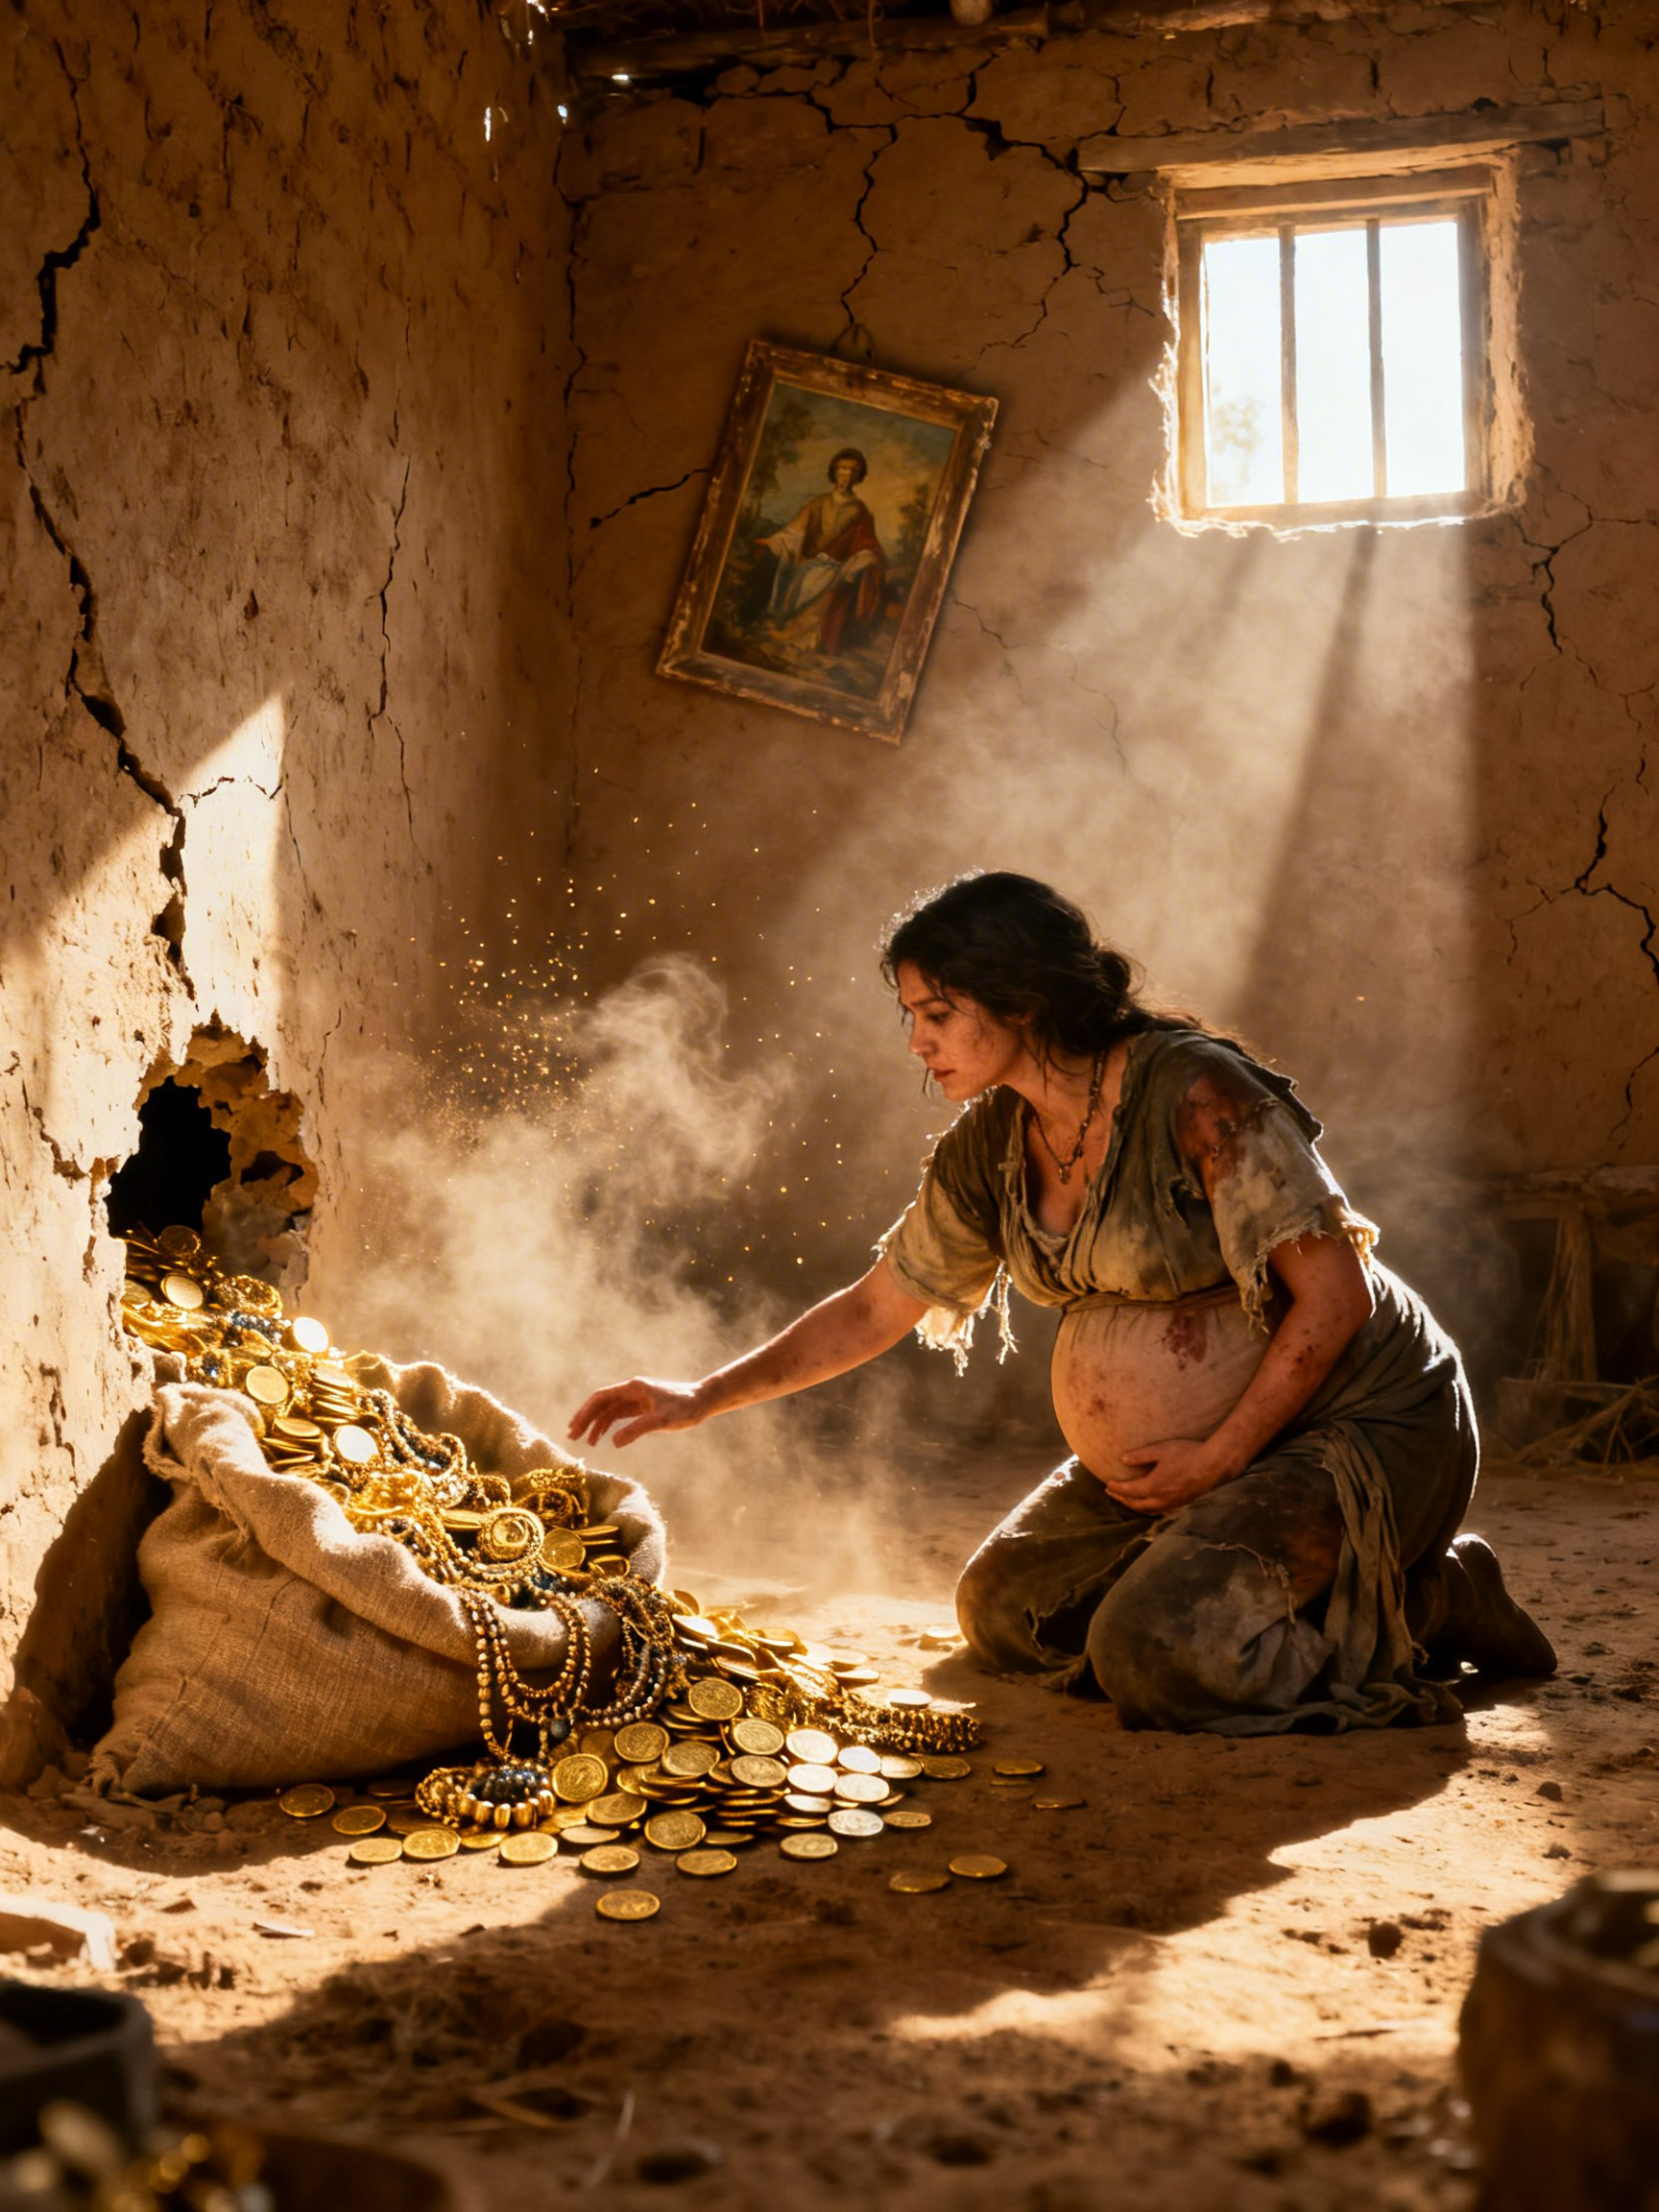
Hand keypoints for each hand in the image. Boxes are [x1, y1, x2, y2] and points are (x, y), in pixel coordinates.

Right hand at [567, 1377, 705, 1448]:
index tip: (575, 1428)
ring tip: (586, 1442)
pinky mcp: (643, 1407)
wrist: (703, 1401)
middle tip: (572, 1436)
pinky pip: (619, 1415)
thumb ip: (638, 1429)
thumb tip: (614, 1442)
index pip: (601, 1398)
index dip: (585, 1413)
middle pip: (601, 1403)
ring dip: (596, 1423)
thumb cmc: (686, 1409)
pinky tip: (604, 1438)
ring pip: (609, 1409)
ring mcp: (636, 1398)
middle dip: (586, 1418)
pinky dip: (609, 1425)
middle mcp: (632, 1391)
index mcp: (633, 1388)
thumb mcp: (662, 1421)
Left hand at [1106, 1436, 1233, 1515]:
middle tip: (1112, 1493)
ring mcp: (1173, 1503)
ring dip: (1135, 1506)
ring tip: (1128, 1500)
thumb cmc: (1188, 1454)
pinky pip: (1161, 1510)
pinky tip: (1151, 1502)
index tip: (1107, 1485)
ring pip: (1149, 1510)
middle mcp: (1162, 1499)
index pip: (1129, 1491)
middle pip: (1137, 1505)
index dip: (1117, 1488)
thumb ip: (1140, 1456)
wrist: (1215, 1464)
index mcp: (1154, 1486)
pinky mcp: (1183, 1502)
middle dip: (1122, 1499)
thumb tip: (1123, 1460)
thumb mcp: (1161, 1450)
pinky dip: (1150, 1508)